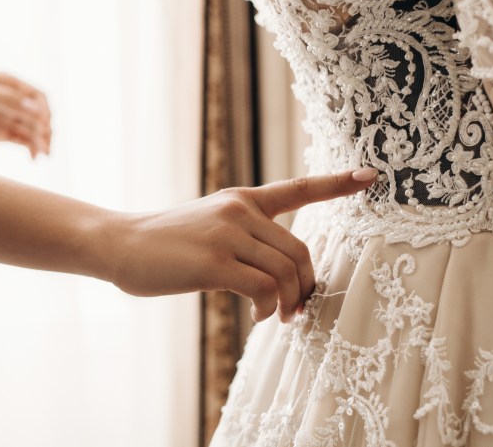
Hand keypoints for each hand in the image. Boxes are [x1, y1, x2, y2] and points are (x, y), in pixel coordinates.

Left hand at [0, 73, 51, 156]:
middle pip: (39, 114)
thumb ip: (7, 100)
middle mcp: (8, 98)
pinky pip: (22, 140)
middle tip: (45, 147)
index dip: (45, 111)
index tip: (43, 127)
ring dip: (41, 141)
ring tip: (42, 156)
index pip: (37, 96)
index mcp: (5, 82)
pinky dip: (31, 148)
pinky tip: (34, 157)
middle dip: (45, 130)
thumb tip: (38, 110)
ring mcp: (3, 116)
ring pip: (33, 129)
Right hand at [107, 168, 377, 322]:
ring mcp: (228, 233)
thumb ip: (247, 237)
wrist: (122, 244)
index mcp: (244, 199)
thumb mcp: (211, 225)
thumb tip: (280, 277)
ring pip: (286, 272)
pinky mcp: (214, 261)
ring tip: (275, 316)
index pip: (299, 186)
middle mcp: (241, 210)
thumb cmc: (169, 243)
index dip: (337, 183)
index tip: (371, 175)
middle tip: (296, 310)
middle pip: (300, 251)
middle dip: (305, 286)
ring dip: (288, 302)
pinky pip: (263, 288)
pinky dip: (268, 308)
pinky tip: (258, 315)